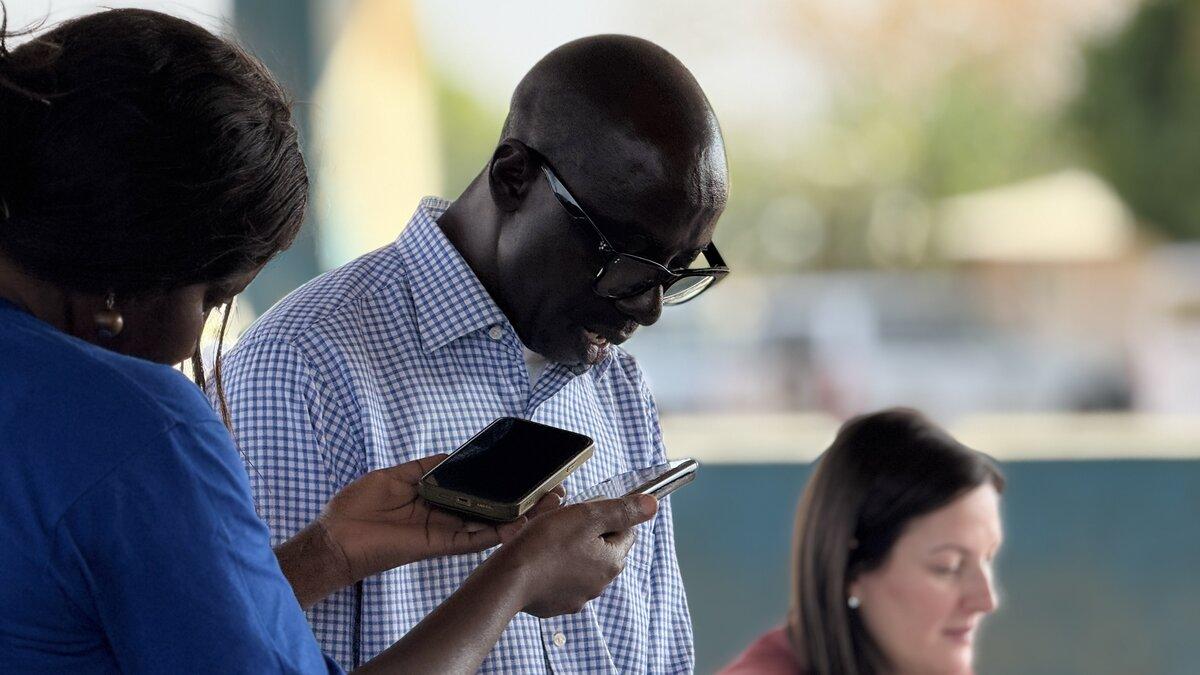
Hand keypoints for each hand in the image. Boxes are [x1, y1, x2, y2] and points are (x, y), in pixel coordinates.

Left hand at [319, 454, 563, 585]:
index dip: (501, 485)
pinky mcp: (437, 545)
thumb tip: (456, 456)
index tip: (528, 474)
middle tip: (551, 492)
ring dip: (517, 519)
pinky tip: (517, 526)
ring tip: (545, 508)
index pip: (477, 492)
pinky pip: (471, 541)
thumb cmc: (357, 506)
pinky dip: (494, 535)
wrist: (335, 537)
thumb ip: (428, 468)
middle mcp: (444, 515)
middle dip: (520, 502)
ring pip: (488, 526)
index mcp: (435, 498)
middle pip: (490, 510)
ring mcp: (443, 531)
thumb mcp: (396, 475)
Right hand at [489, 494, 657, 616]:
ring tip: (550, 542)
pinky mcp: (558, 604)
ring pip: (583, 566)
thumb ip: (622, 510)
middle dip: (589, 535)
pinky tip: (541, 561)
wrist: (509, 580)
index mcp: (612, 562)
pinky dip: (556, 571)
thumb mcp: (587, 517)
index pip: (625, 531)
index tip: (585, 512)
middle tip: (565, 524)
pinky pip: (564, 582)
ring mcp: (578, 597)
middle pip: (605, 550)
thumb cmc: (545, 544)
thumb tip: (652, 505)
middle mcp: (600, 584)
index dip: (607, 516)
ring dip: (573, 553)